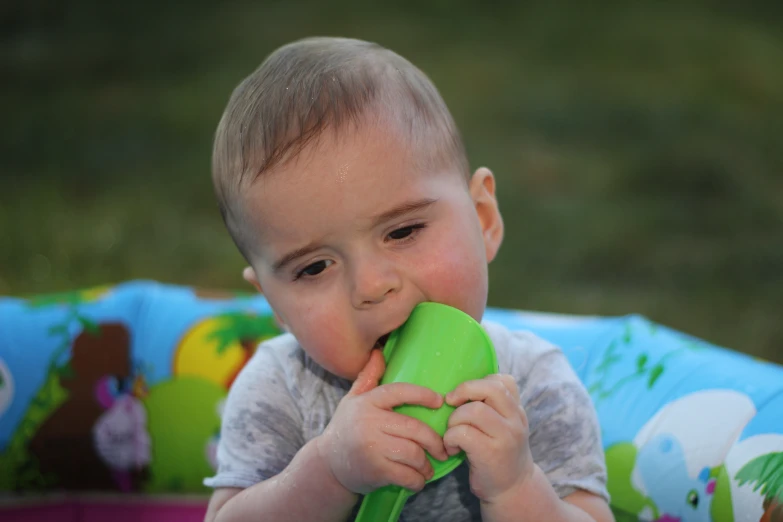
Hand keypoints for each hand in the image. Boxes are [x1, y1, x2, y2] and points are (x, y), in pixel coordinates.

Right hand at [316, 350, 448, 493]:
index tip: (439, 401)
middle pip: (414, 428)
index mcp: (367, 402)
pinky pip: (407, 475)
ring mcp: (372, 447)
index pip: (399, 392)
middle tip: (442, 449)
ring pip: (414, 453)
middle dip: (434, 441)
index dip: (422, 395)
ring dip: (427, 464)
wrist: (327, 465)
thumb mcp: (351, 400)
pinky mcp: (375, 470)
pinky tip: (419, 481)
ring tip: (429, 467)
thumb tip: (378, 353)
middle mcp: (369, 422)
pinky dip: (418, 481)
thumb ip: (367, 378)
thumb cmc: (346, 428)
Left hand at [443, 374, 534, 502]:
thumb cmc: (499, 455)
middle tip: (451, 402)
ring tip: (452, 433)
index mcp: (517, 411)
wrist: (512, 491)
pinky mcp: (490, 453)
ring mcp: (506, 437)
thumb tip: (460, 388)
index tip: (466, 396)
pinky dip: (450, 438)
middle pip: (490, 389)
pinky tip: (452, 448)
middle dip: (464, 391)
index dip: (479, 382)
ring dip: (454, 419)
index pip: (503, 381)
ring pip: (473, 410)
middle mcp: (516, 421)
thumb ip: (493, 407)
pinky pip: (462, 433)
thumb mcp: (504, 427)